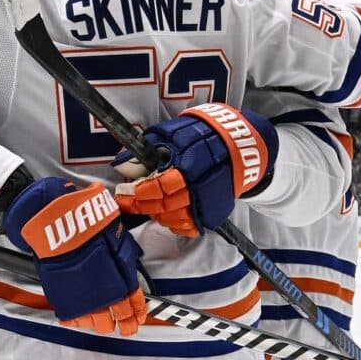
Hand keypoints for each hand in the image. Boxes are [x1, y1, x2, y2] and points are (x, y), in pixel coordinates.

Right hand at [2, 177, 147, 336]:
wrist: (57, 223)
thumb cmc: (88, 226)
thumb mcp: (116, 239)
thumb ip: (124, 262)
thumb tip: (131, 278)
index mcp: (118, 280)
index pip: (133, 304)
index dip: (138, 313)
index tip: (140, 318)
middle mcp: (101, 294)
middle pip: (115, 320)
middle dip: (122, 323)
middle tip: (125, 325)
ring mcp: (81, 298)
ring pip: (95, 323)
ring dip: (101, 322)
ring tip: (104, 321)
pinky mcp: (62, 298)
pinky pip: (73, 318)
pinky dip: (79, 318)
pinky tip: (83, 315)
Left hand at [114, 103, 276, 238]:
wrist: (238, 145)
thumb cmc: (201, 136)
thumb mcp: (174, 133)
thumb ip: (149, 148)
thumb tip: (121, 161)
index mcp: (189, 166)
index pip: (160, 187)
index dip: (139, 193)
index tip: (125, 193)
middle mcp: (199, 187)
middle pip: (165, 206)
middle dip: (142, 206)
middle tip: (128, 202)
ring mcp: (207, 202)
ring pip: (175, 219)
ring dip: (157, 215)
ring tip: (147, 205)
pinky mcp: (213, 212)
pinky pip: (189, 226)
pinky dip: (175, 224)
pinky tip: (166, 215)